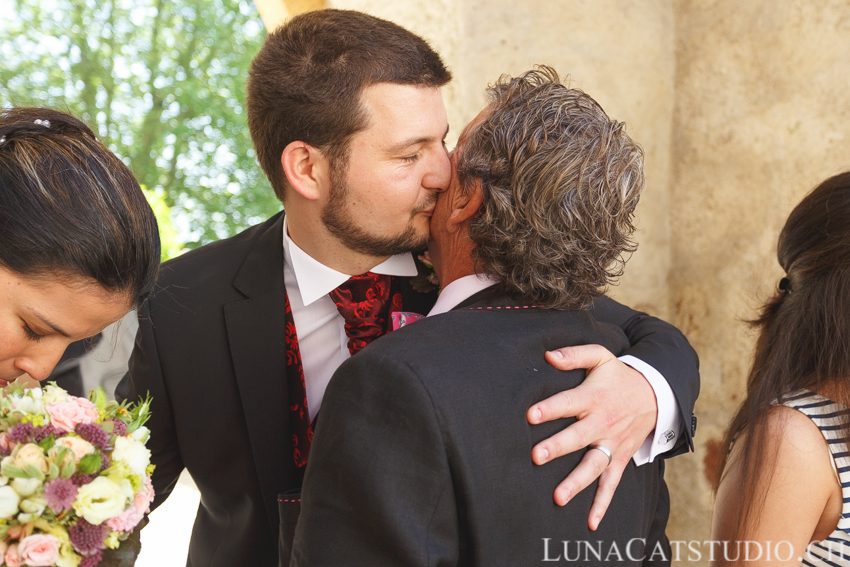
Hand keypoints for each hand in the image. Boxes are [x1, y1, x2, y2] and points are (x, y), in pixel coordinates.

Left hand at [526, 344, 656, 529]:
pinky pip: (611, 483)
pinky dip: (602, 504)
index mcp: (594, 397)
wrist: (657, 394)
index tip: (530, 415)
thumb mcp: (600, 357)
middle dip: (558, 447)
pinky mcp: (620, 458)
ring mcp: (612, 443)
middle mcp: (602, 423)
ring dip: (577, 482)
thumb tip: (548, 356)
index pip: (568, 403)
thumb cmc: (619, 376)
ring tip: (558, 497)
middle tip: (537, 456)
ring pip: (594, 465)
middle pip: (578, 436)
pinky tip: (590, 522)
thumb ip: (574, 354)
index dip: (550, 408)